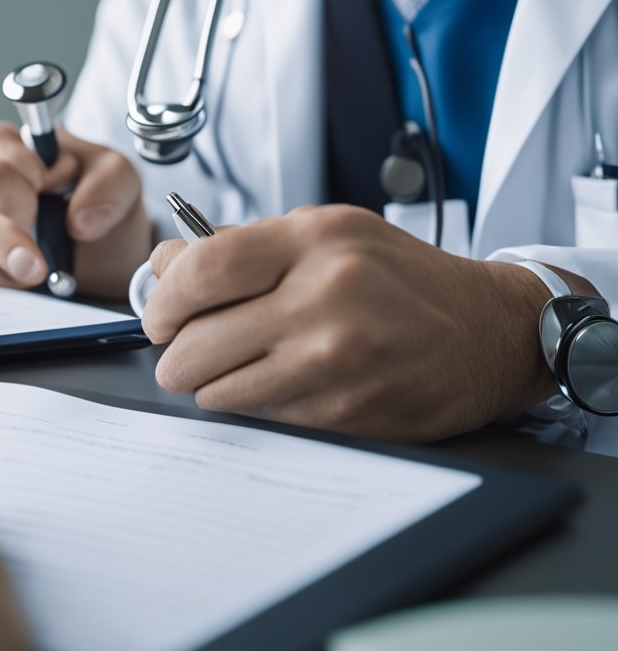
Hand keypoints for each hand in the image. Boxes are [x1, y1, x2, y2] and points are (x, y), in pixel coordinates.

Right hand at [0, 122, 151, 297]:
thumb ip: (108, 185)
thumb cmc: (83, 203)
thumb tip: (80, 222)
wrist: (79, 249)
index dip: (34, 185)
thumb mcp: (114, 179)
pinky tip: (9, 270)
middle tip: (43, 227)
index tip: (53, 189)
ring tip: (31, 252)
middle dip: (23, 227)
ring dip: (12, 259)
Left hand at [142, 205, 557, 441]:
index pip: (198, 272)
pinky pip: (259, 418)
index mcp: (314, 242)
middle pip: (192, 344)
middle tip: (185, 351)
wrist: (491, 333)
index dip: (161, 300)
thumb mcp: (329, 231)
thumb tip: (164, 265)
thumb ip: (244, 245)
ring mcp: (333, 362)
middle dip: (175, 355)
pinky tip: (286, 383)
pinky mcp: (343, 414)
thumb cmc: (403, 280)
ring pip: (216, 392)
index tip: (159, 316)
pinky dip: (257, 406)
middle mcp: (323, 299)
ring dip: (211, 385)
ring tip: (240, 365)